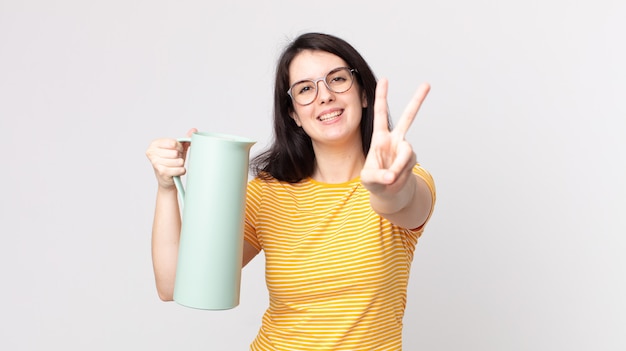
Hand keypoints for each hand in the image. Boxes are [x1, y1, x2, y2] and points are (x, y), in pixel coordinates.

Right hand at [145, 128, 196, 188]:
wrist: (166, 178)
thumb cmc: (171, 161)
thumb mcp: (178, 148)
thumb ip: (185, 138)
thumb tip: (194, 130)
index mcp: (154, 144)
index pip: (173, 143)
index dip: (179, 147)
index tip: (177, 150)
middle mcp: (152, 152)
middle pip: (175, 152)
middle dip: (180, 156)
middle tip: (176, 159)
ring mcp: (156, 163)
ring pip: (178, 161)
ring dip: (181, 164)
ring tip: (176, 165)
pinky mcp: (161, 172)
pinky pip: (179, 169)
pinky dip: (181, 170)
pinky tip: (178, 171)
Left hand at [361, 79, 429, 199]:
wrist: (387, 191)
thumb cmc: (373, 181)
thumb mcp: (368, 179)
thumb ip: (378, 175)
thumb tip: (391, 176)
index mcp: (380, 137)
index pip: (380, 113)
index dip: (382, 97)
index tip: (385, 79)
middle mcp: (395, 139)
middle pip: (408, 117)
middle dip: (417, 101)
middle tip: (427, 84)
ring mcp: (405, 149)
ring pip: (406, 153)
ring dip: (398, 167)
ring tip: (390, 177)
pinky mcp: (412, 159)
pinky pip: (407, 166)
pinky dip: (401, 175)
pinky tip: (395, 180)